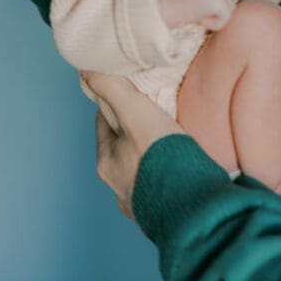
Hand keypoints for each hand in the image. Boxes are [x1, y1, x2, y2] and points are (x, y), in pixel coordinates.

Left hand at [82, 71, 182, 220]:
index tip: (131, 89)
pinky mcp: (162, 213)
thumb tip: (86, 68)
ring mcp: (140, 203)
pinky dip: (166, 173)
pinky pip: (160, 186)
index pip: (103, 120)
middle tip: (154, 110)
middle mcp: (118, 186)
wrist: (194, 210)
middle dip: (135, 128)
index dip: (115, 100)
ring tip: (171, 137)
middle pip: (122, 145)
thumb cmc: (162, 160)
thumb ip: (113, 89)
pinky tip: (180, 167)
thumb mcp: (136, 114)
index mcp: (106, 162)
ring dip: (151, 153)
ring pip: (140, 168)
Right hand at [158, 0, 238, 30]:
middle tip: (199, 10)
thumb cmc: (176, 2)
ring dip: (216, 17)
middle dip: (220, 8)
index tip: (198, 3)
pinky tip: (199, 18)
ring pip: (230, 9)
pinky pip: (225, 19)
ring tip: (197, 13)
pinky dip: (213, 24)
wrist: (161, 6)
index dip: (217, 1)